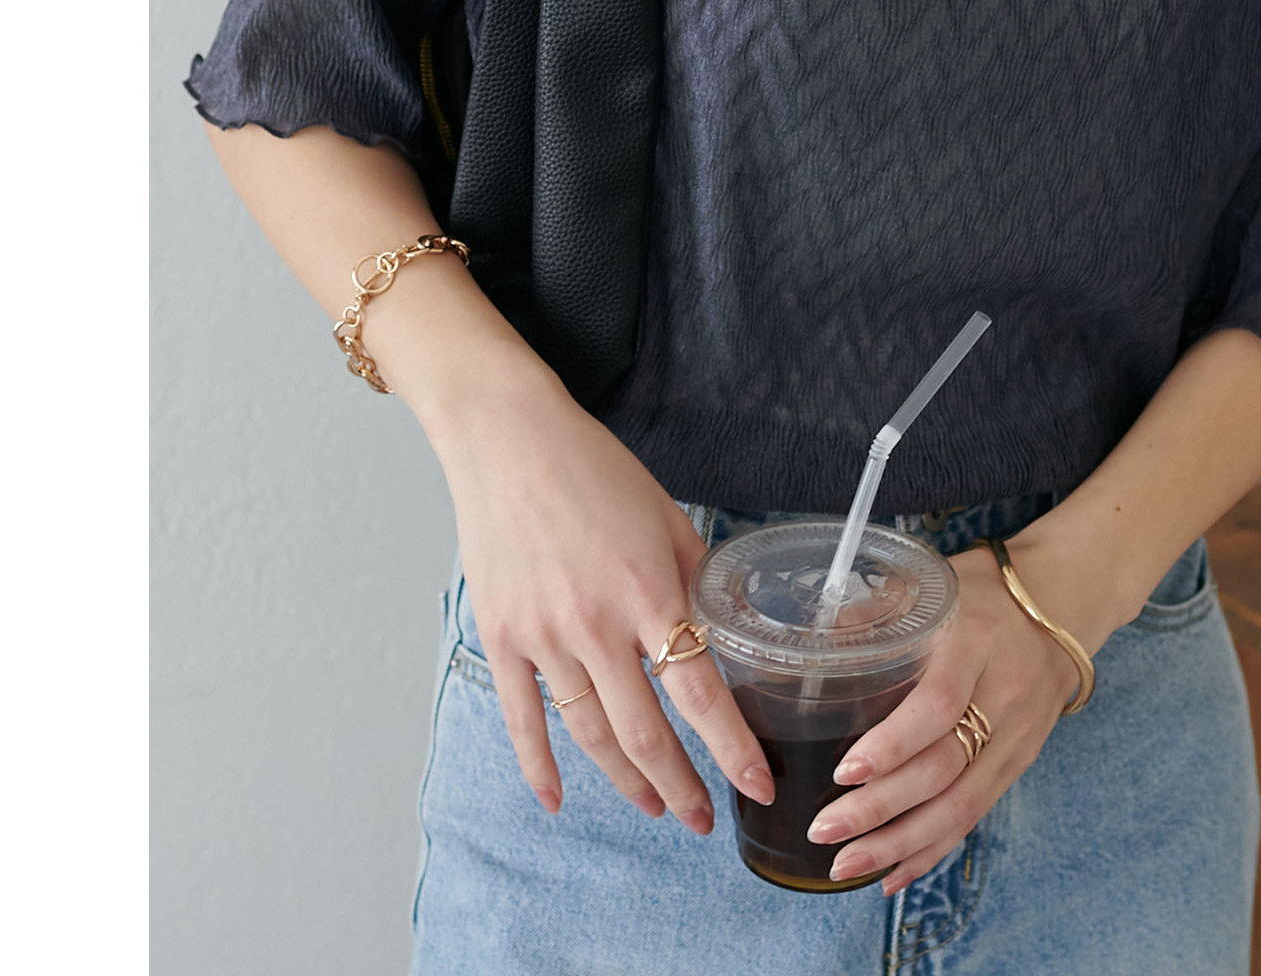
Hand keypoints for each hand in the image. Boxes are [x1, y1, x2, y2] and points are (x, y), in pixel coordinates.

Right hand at [430, 354, 776, 830]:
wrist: (510, 441)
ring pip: (589, 734)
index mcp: (649, 590)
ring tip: (652, 805)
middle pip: (646, 732)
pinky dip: (540, 766)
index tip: (757, 785)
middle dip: (681, 786)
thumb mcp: (668, 518)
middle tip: (703, 819)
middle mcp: (596, 624)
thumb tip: (725, 628)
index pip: (700, 692)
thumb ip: (697, 580)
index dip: (732, 749)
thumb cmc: (596, 471)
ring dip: (625, 781)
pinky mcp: (503, 637)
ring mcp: (544, 635)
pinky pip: (523, 718)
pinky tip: (558, 800)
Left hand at [802, 541, 1092, 892]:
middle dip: (882, 809)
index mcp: (974, 643)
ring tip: (847, 866)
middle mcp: (1001, 694)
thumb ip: (881, 609)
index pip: (937, 704)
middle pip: (944, 767)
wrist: (1063, 603)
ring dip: (901, 842)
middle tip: (825, 830)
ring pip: (961, 804)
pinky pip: (975, 813)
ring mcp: (1016, 735)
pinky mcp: (1019, 761)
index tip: (845, 771)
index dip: (892, 744)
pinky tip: (894, 873)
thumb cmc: (986, 591)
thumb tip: (814, 638)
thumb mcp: (938, 585)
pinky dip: (933, 848)